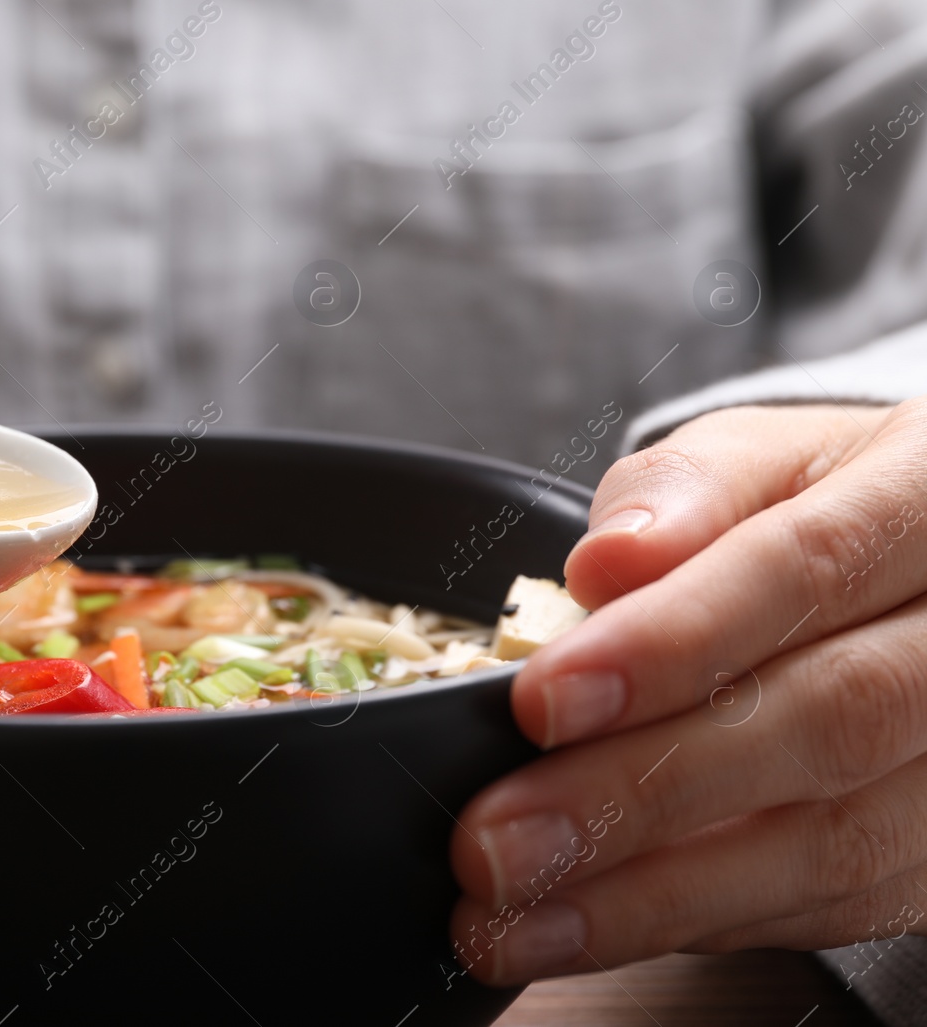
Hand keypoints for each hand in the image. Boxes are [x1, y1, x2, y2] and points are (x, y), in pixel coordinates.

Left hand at [448, 402, 926, 984]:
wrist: (925, 576)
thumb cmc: (823, 506)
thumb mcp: (759, 458)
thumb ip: (683, 495)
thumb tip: (605, 565)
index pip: (804, 568)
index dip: (669, 642)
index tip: (540, 700)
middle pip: (828, 723)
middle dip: (642, 791)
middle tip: (498, 839)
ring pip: (836, 843)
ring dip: (655, 895)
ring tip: (516, 916)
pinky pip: (835, 903)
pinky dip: (701, 918)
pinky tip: (594, 923)